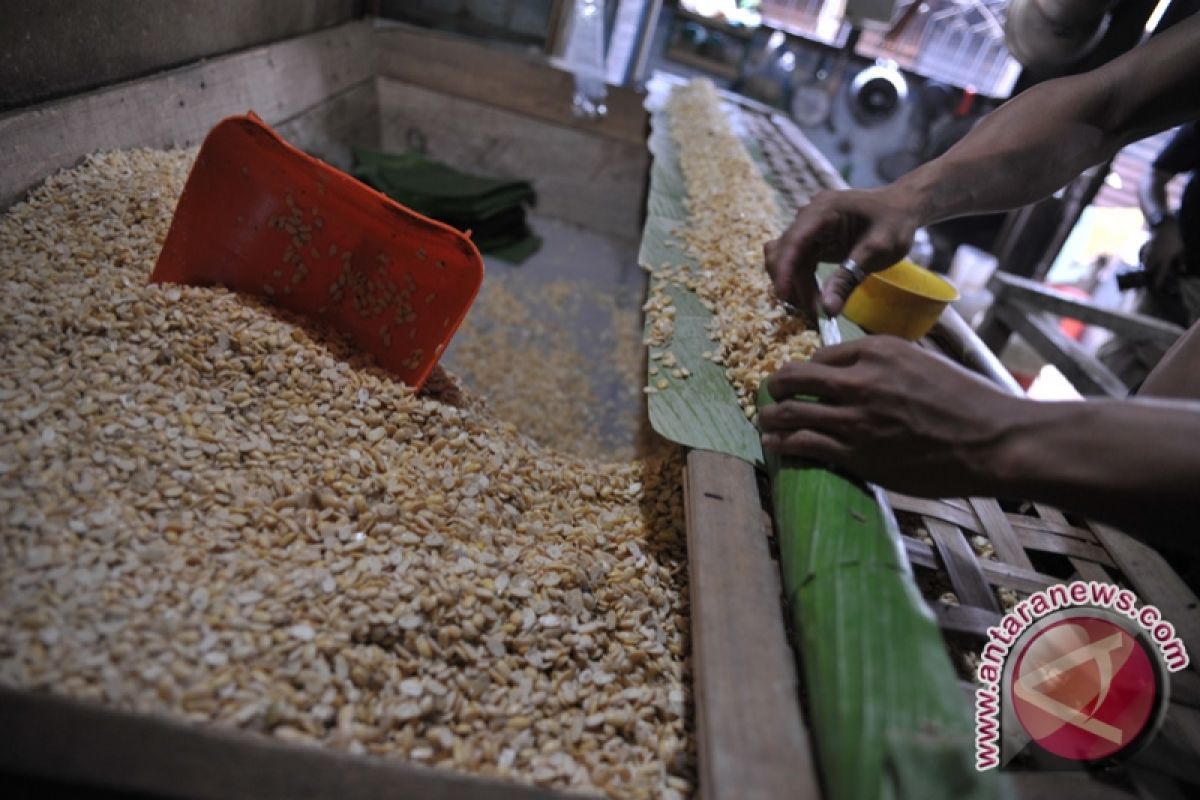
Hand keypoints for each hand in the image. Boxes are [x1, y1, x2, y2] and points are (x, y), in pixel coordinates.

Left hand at [759, 337, 1022, 497]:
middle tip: (770, 393)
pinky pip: (804, 444)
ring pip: (790, 411)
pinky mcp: (856, 453)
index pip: (821, 355)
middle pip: (794, 377)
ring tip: (765, 421)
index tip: (800, 379)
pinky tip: (775, 443)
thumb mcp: (925, 362)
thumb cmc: (968, 402)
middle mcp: (859, 380)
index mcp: (877, 350)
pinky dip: (783, 442)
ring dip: (771, 416)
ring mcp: (854, 418)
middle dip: (776, 385)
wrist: (992, 440)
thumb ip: (888, 363)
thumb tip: (861, 370)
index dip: (807, 368)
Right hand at [763, 188, 919, 317]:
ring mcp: (809, 228)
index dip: (785, 269)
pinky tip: (813, 299)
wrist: (904, 208)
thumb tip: (827, 310)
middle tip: (813, 313)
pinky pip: (797, 263)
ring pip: (787, 261)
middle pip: (785, 252)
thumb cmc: (895, 223)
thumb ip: (849, 277)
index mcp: (824, 210)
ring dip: (795, 286)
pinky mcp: (812, 241)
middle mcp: (809, 216)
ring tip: (814, 310)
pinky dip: (801, 282)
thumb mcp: (877, 251)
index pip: (793, 240)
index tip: (784, 296)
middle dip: (793, 284)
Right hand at [1140, 218, 1184, 290]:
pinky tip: (1147, 258)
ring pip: (1145, 262)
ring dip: (1146, 266)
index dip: (1158, 281)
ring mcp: (1150, 252)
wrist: (1166, 226)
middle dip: (1148, 273)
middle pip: (1148, 269)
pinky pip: (1144, 255)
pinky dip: (1145, 258)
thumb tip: (1182, 270)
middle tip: (1149, 277)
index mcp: (1165, 259)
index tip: (1156, 288)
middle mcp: (1155, 257)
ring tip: (1148, 269)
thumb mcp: (1181, 250)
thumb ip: (1181, 261)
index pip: (1161, 273)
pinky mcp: (1147, 247)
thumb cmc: (1176, 239)